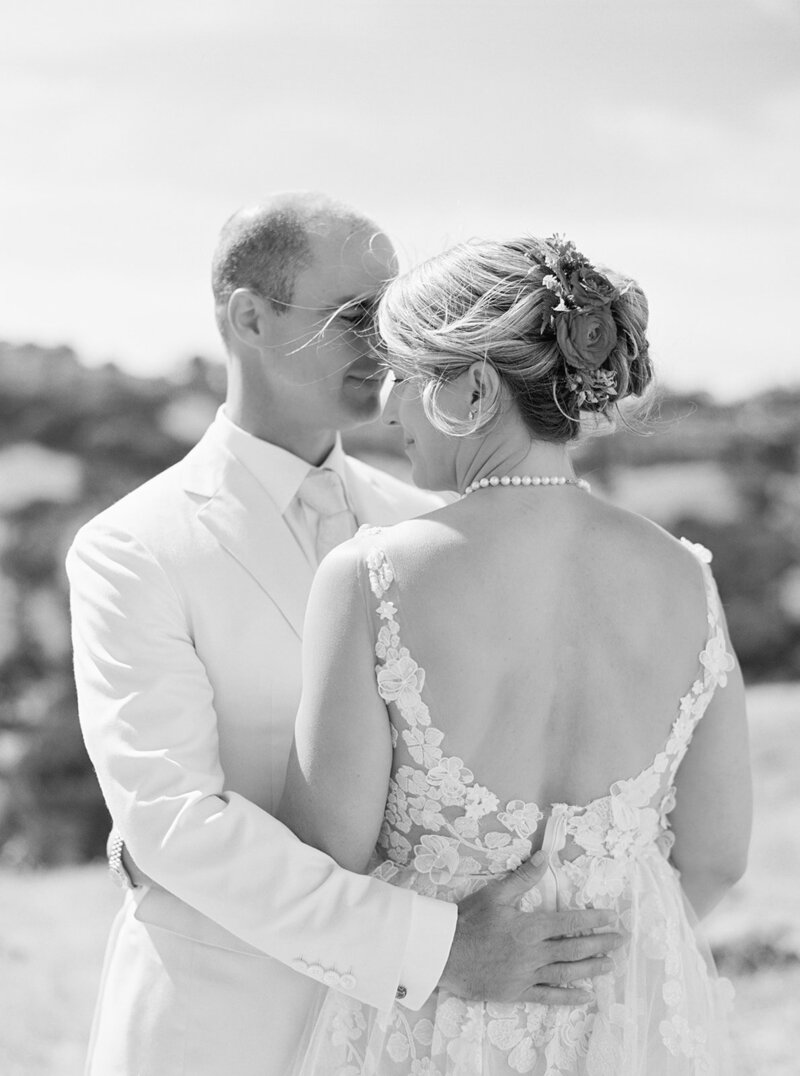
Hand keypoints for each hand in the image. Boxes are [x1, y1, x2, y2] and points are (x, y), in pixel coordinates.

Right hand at [439, 852, 622, 1005]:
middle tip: (621, 941)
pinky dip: (569, 997)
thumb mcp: (495, 894)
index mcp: (530, 927)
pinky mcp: (518, 992)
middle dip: (601, 944)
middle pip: (575, 949)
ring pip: (567, 973)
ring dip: (591, 969)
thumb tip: (545, 856)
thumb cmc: (468, 921)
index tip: (612, 918)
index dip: (593, 920)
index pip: (570, 922)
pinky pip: (549, 997)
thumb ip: (523, 877)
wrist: (444, 954)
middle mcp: (533, 953)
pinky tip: (585, 997)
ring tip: (610, 966)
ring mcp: (527, 975)